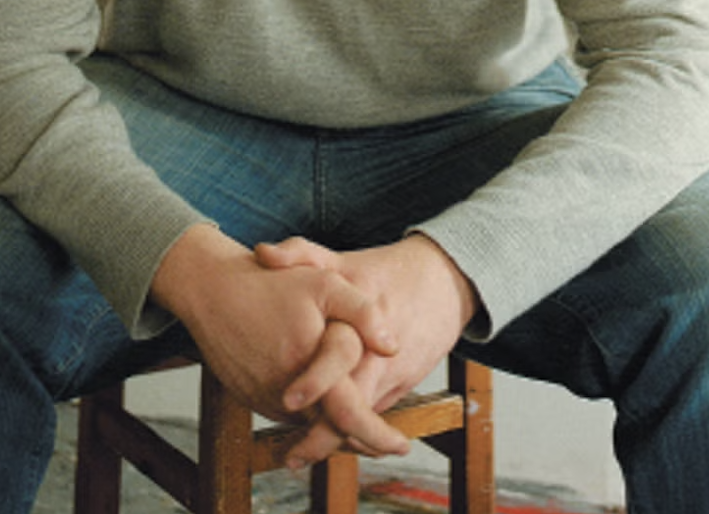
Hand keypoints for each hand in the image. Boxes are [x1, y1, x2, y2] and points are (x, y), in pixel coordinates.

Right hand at [149, 223, 399, 446]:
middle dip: (364, 439)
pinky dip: (313, 415)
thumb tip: (393, 348)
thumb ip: (363, 314)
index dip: (379, 436)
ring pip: (311, 426)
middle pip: (332, 431)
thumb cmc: (274, 284)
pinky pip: (291, 415)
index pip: (350, 417)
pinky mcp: (254, 399)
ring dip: (336, 428)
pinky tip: (327, 402)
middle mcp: (287, 396)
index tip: (402, 445)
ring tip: (366, 427)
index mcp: (311, 370)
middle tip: (392, 444)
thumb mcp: (326, 284)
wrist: (214, 293)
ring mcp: (268, 401)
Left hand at [255, 233, 477, 466]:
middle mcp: (380, 352)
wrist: (446, 281)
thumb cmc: (386, 271)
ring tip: (303, 452)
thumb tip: (261, 253)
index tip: (289, 401)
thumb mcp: (343, 260)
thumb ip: (301, 253)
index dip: (315, 385)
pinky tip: (333, 436)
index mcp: (361, 320)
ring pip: (364, 419)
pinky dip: (355, 430)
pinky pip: (376, 416)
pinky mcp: (404, 384)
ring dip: (336, 439)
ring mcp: (395, 372)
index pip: (339, 362)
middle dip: (323, 436)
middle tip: (293, 455)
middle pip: (353, 405)